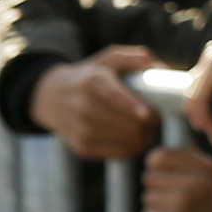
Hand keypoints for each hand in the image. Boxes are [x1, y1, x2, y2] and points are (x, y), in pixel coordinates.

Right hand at [29, 45, 160, 159]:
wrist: (53, 97)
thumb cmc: (91, 76)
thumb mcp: (108, 60)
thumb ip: (134, 58)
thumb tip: (156, 66)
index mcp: (92, 82)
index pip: (112, 96)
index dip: (130, 106)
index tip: (146, 114)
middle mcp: (83, 106)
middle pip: (126, 122)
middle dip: (150, 122)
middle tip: (158, 117)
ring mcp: (81, 129)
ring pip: (127, 140)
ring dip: (145, 135)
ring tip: (148, 126)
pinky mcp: (82, 147)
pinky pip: (121, 153)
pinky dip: (134, 147)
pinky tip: (136, 137)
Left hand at [141, 147, 211, 211]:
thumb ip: (192, 162)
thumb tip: (161, 153)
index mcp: (207, 168)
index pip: (160, 156)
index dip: (155, 166)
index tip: (162, 175)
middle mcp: (196, 183)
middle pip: (149, 177)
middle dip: (156, 189)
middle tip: (173, 200)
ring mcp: (184, 204)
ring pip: (147, 196)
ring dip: (157, 206)